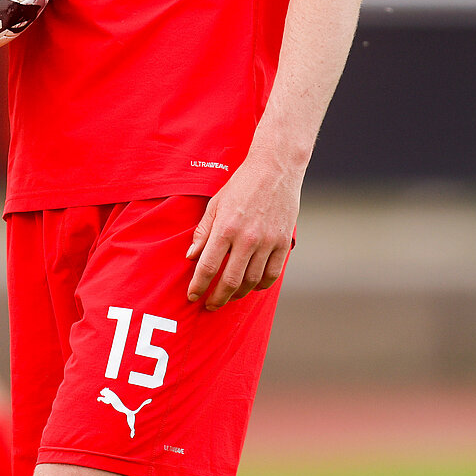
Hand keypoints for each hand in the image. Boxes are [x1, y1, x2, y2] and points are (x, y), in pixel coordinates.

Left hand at [186, 151, 302, 308]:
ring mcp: (268, 242)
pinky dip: (261, 285)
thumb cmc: (241, 185)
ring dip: (238, 294)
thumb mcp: (215, 204)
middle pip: (230, 281)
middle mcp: (247, 238)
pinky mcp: (284, 243)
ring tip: (229, 296)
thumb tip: (191, 257)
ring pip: (252, 281)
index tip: (193, 296)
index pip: (208, 267)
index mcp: (226, 228)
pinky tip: (252, 285)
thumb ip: (203, 232)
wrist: (275, 170)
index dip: (199, 285)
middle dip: (217, 298)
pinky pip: (272, 274)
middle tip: (210, 305)